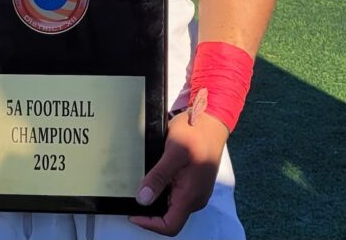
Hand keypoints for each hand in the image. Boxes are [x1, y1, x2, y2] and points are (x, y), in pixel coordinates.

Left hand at [129, 109, 228, 236]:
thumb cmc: (195, 133)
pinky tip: (157, 178)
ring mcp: (197, 191)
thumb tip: (143, 200)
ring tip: (143, 186)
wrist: (212, 120)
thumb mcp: (173, 152)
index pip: (170, 226)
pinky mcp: (196, 182)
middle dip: (151, 213)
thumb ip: (159, 177)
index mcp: (191, 195)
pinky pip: (179, 195)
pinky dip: (165, 192)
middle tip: (134, 198)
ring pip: (174, 207)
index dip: (149, 224)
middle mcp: (196, 198)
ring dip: (158, 201)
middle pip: (171, 219)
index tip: (133, 212)